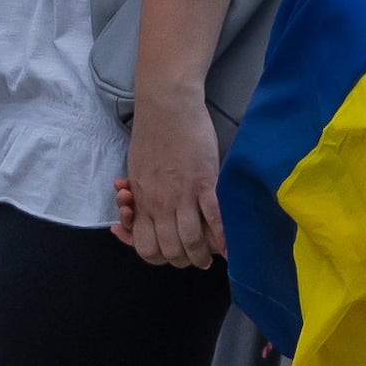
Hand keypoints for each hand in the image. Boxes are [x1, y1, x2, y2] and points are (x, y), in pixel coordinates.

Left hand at [111, 96, 224, 268]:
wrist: (166, 104)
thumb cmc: (152, 133)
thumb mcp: (137, 169)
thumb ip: (141, 194)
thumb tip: (138, 211)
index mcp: (142, 200)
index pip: (144, 246)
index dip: (156, 257)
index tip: (166, 255)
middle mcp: (160, 203)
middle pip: (170, 250)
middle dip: (183, 261)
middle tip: (193, 259)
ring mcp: (183, 194)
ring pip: (191, 241)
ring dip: (202, 255)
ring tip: (210, 258)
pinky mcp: (205, 181)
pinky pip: (214, 218)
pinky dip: (222, 237)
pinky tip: (228, 248)